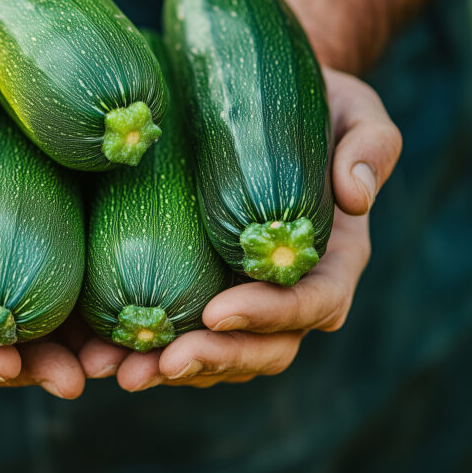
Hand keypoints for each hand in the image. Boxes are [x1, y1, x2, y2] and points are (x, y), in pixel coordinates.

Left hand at [78, 67, 401, 389]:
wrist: (265, 102)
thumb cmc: (318, 105)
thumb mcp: (357, 112)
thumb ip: (370, 146)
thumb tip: (356, 196)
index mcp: (335, 258)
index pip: (313, 304)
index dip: (269, 316)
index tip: (218, 312)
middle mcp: (292, 290)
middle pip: (265, 347)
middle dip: (215, 359)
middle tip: (162, 362)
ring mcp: (248, 295)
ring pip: (221, 353)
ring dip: (172, 368)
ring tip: (120, 371)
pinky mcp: (206, 287)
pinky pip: (184, 333)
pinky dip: (146, 350)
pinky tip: (100, 355)